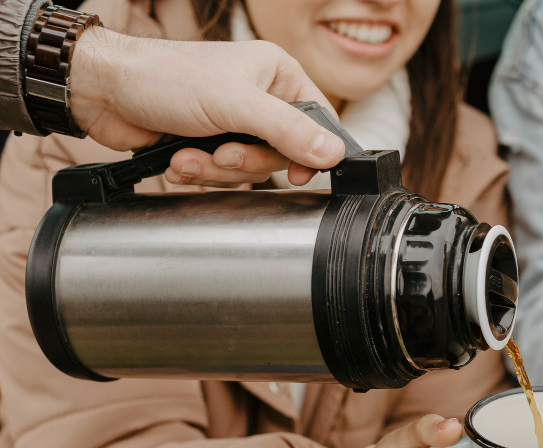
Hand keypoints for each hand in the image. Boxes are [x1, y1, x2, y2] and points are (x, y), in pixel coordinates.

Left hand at [70, 28, 343, 185]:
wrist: (104, 91)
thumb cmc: (163, 77)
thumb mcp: (235, 104)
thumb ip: (287, 130)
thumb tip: (333, 152)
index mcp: (276, 74)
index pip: (317, 120)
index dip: (310, 150)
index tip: (299, 171)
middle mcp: (260, 97)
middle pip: (282, 153)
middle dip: (246, 161)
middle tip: (222, 151)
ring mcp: (234, 123)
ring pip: (252, 169)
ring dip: (217, 169)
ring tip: (189, 154)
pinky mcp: (211, 143)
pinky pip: (226, 174)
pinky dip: (202, 172)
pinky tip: (180, 159)